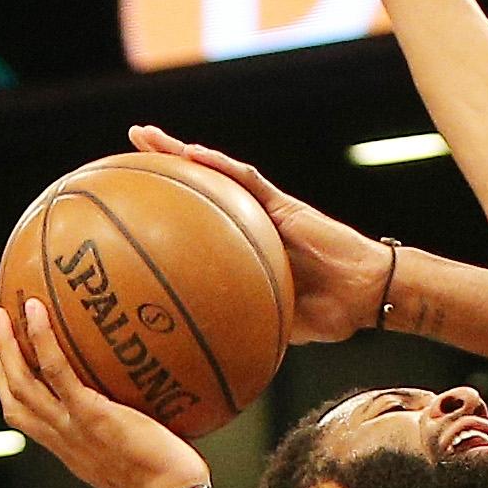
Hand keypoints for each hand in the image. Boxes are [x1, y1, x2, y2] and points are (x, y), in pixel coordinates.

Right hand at [0, 300, 208, 487]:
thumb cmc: (173, 485)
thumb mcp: (140, 461)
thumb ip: (134, 435)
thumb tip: (156, 409)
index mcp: (72, 452)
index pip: (28, 420)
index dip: (12, 389)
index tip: (10, 363)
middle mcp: (65, 441)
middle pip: (15, 398)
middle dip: (1, 362)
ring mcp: (73, 428)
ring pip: (23, 383)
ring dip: (7, 346)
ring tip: (3, 313)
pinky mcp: (90, 415)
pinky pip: (56, 370)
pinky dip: (42, 339)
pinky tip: (36, 310)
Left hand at [127, 126, 387, 341]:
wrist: (366, 295)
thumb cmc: (331, 313)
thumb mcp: (276, 325)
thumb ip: (246, 324)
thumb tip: (210, 352)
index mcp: (243, 249)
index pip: (197, 225)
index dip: (165, 213)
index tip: (130, 208)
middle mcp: (248, 223)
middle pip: (196, 190)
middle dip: (158, 168)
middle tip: (121, 153)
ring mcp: (265, 210)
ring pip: (213, 172)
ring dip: (177, 151)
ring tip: (141, 134)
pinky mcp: (283, 204)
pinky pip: (247, 179)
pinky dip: (219, 165)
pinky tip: (191, 152)